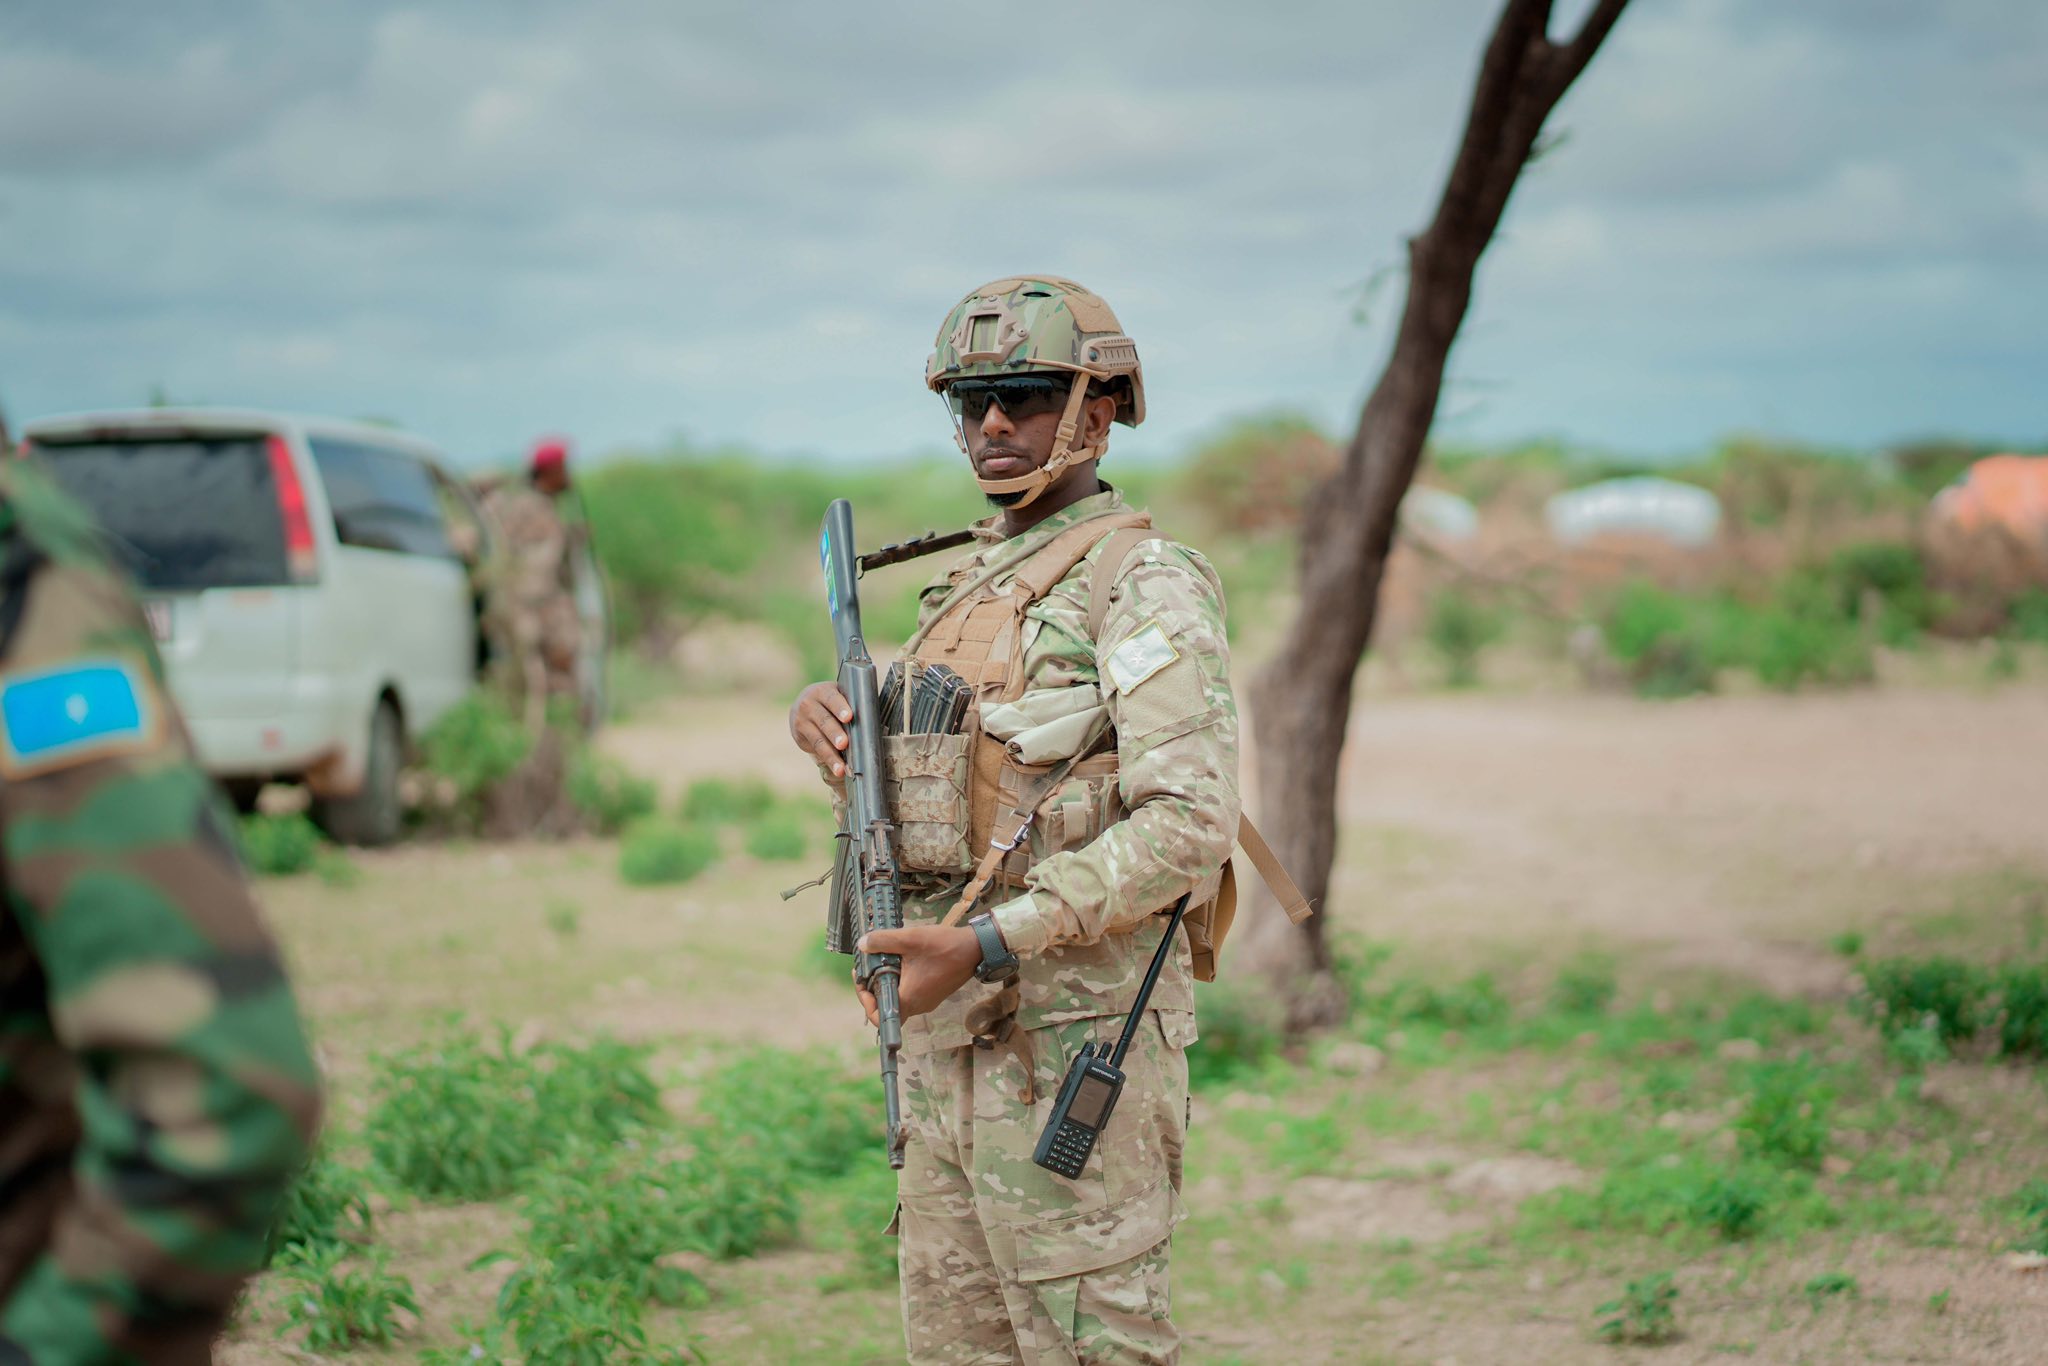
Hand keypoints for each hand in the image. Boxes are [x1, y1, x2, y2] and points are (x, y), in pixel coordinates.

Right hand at [788, 681, 852, 777]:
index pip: (832, 698)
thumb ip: (851, 704)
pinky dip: (828, 760)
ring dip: (831, 755)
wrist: (803, 707)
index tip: (849, 717)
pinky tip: (837, 769)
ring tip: (841, 767)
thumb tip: (873, 722)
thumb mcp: (838, 697)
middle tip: (844, 744)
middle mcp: (809, 704)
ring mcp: (803, 720)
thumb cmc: (831, 703)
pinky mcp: (800, 735)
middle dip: (835, 733)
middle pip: (824, 720)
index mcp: (823, 692)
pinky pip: (816, 749)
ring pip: (819, 739)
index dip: (840, 708)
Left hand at [853, 926, 984, 1021]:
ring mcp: (927, 1001)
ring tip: (882, 961)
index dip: (865, 1002)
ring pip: (899, 999)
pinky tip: (900, 961)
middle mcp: (918, 1006)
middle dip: (873, 988)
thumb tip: (862, 945)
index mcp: (909, 998)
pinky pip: (910, 994)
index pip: (879, 1017)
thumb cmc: (944, 946)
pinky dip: (901, 982)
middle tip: (868, 967)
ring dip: (887, 984)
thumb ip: (883, 941)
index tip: (861, 980)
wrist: (977, 948)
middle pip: (887, 1007)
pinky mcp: (933, 994)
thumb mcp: (910, 939)